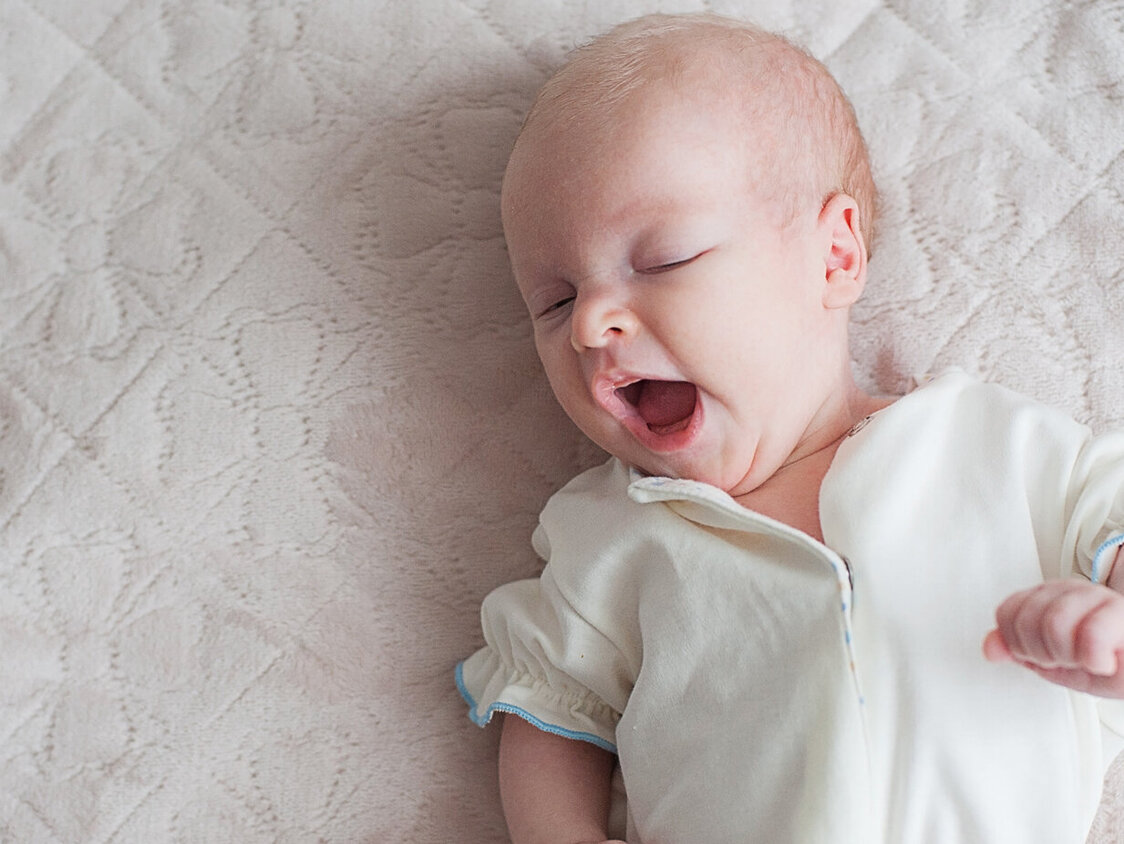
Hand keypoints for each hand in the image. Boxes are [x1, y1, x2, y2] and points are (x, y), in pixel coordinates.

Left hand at [983, 579, 1123, 696]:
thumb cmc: (1110, 663)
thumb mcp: (1057, 662)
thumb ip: (1018, 650)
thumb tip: (990, 648)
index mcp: (1048, 598)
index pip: (1008, 613)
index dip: (1019, 644)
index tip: (1041, 656)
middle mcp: (1071, 591)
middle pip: (1028, 620)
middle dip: (1044, 653)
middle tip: (1068, 659)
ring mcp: (1098, 597)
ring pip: (1055, 624)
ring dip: (1069, 656)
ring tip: (1087, 660)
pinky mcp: (1121, 614)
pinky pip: (1092, 634)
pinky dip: (1092, 657)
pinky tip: (1100, 662)